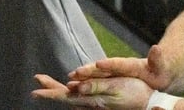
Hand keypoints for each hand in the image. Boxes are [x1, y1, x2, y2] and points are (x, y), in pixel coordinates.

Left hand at [32, 73, 153, 108]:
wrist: (149, 103)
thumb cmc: (134, 94)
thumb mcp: (115, 88)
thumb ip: (96, 87)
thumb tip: (75, 87)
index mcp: (91, 99)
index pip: (65, 97)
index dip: (50, 93)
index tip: (35, 90)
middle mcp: (90, 103)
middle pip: (65, 96)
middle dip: (51, 88)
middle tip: (37, 79)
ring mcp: (95, 103)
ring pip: (72, 96)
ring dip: (58, 90)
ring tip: (46, 83)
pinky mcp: (101, 101)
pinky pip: (81, 97)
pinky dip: (71, 92)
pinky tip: (70, 90)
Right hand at [69, 45, 173, 90]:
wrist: (159, 65)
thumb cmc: (161, 69)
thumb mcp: (161, 65)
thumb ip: (157, 59)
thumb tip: (156, 49)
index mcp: (132, 65)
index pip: (120, 64)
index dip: (110, 64)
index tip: (98, 64)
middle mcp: (121, 66)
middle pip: (103, 68)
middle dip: (89, 70)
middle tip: (75, 72)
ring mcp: (115, 72)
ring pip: (97, 73)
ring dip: (84, 75)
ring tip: (70, 78)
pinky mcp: (112, 77)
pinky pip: (97, 79)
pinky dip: (86, 81)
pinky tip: (75, 85)